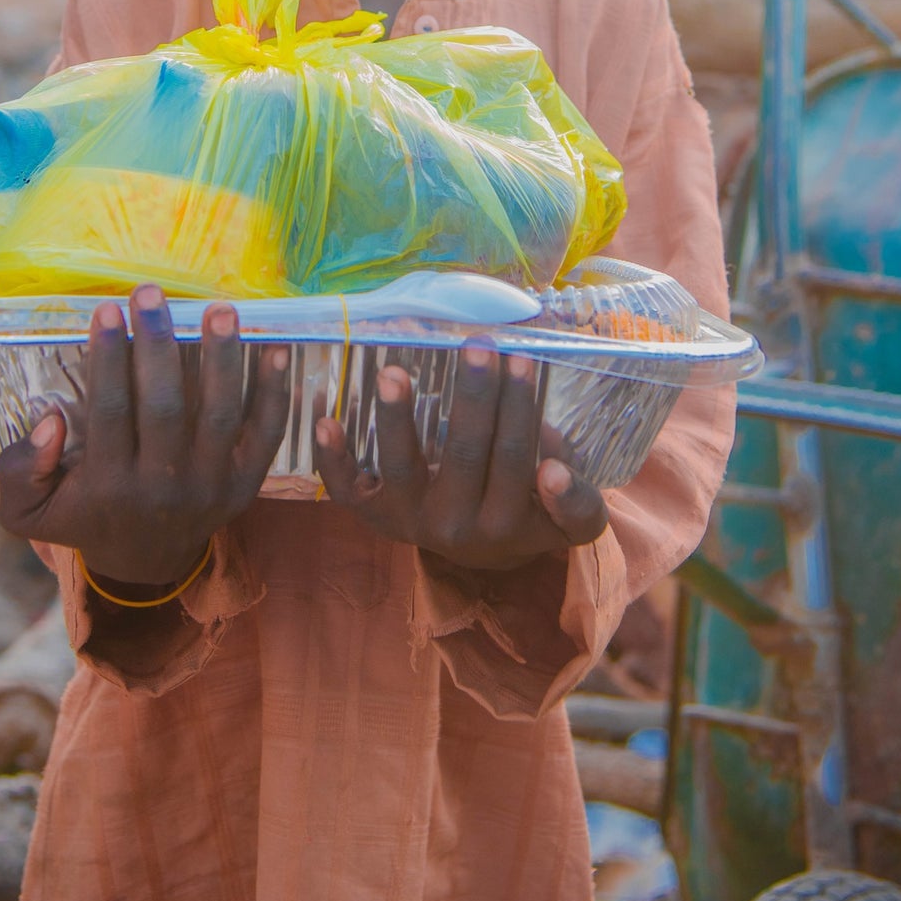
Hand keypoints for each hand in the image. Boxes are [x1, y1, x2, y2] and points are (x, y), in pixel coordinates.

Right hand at [0, 287, 289, 589]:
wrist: (144, 564)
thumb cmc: (84, 518)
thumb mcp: (28, 512)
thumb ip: (20, 470)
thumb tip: (50, 421)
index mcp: (109, 488)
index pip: (109, 412)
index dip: (108, 358)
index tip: (106, 308)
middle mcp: (162, 488)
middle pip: (163, 407)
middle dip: (157, 344)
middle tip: (151, 292)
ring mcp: (209, 486)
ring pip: (218, 415)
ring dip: (222, 358)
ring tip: (219, 309)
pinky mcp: (244, 484)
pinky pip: (265, 434)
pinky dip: (274, 392)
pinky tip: (276, 348)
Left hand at [313, 346, 606, 572]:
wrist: (484, 555)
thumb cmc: (531, 513)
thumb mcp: (570, 520)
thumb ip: (576, 501)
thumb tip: (553, 470)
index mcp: (509, 524)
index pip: (515, 459)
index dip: (520, 410)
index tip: (524, 362)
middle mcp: (456, 528)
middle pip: (465, 454)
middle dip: (473, 396)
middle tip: (478, 346)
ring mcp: (410, 519)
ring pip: (402, 467)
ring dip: (396, 418)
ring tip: (393, 371)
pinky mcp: (374, 514)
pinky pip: (347, 490)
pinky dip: (332, 458)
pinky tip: (324, 419)